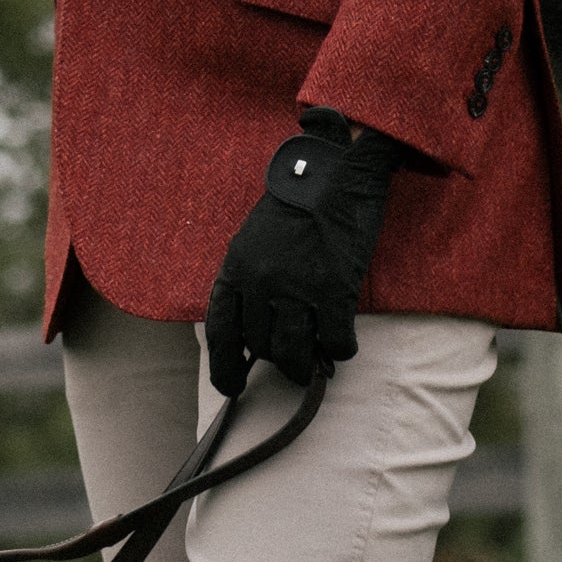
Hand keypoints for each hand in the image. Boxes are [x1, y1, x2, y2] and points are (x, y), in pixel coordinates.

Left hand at [204, 110, 402, 397]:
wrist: (334, 172)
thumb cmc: (295, 205)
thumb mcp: (254, 239)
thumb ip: (249, 282)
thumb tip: (256, 335)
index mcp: (236, 266)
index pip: (220, 331)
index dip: (222, 368)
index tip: (231, 388)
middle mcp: (260, 281)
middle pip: (261, 346)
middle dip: (276, 358)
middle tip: (292, 358)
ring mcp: (296, 287)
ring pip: (293, 353)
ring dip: (303, 366)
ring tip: (314, 365)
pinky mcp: (333, 289)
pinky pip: (335, 342)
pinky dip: (340, 349)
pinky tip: (342, 343)